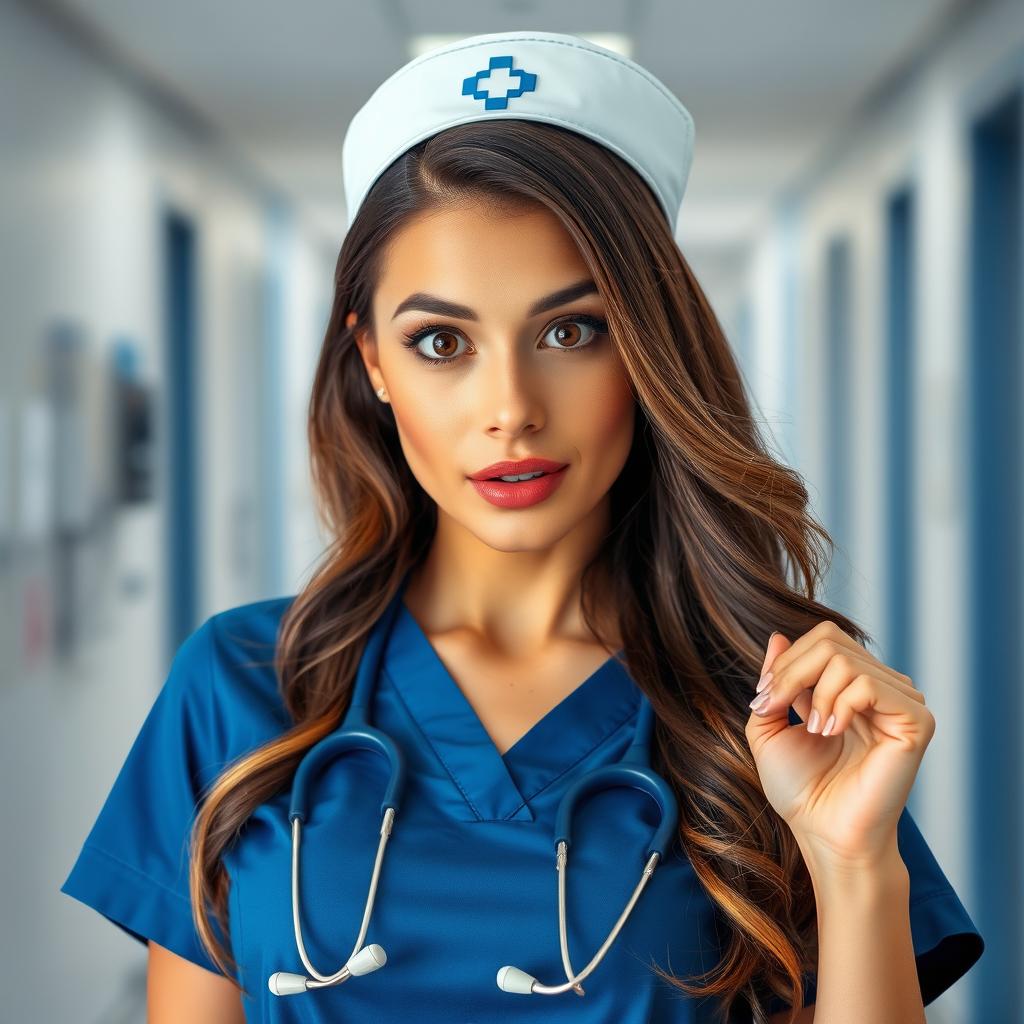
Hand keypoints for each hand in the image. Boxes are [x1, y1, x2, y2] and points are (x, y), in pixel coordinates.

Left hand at [744, 621, 935, 866]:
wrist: (824, 833)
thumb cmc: (802, 790)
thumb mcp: (768, 727)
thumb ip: (775, 681)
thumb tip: (777, 635)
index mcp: (850, 687)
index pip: (822, 639)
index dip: (786, 661)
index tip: (763, 699)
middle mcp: (880, 689)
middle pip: (831, 640)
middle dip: (791, 672)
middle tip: (775, 708)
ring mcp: (900, 703)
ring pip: (845, 659)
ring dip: (815, 694)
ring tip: (815, 731)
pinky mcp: (915, 721)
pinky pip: (869, 684)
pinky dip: (840, 704)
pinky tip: (832, 732)